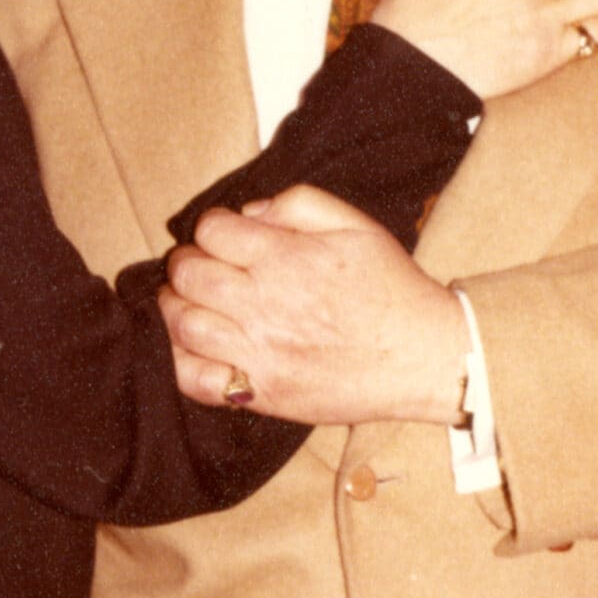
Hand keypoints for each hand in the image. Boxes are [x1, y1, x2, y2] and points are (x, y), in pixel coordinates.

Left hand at [162, 186, 467, 424]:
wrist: (422, 356)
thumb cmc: (392, 288)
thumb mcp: (357, 225)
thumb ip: (300, 204)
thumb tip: (250, 212)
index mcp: (287, 258)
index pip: (213, 231)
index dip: (211, 227)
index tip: (222, 235)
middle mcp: (266, 303)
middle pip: (190, 275)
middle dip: (186, 264)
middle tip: (198, 267)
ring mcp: (260, 352)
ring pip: (183, 325)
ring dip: (176, 308)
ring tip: (187, 303)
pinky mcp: (262, 393)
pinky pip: (196, 381)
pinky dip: (180, 362)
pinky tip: (190, 347)